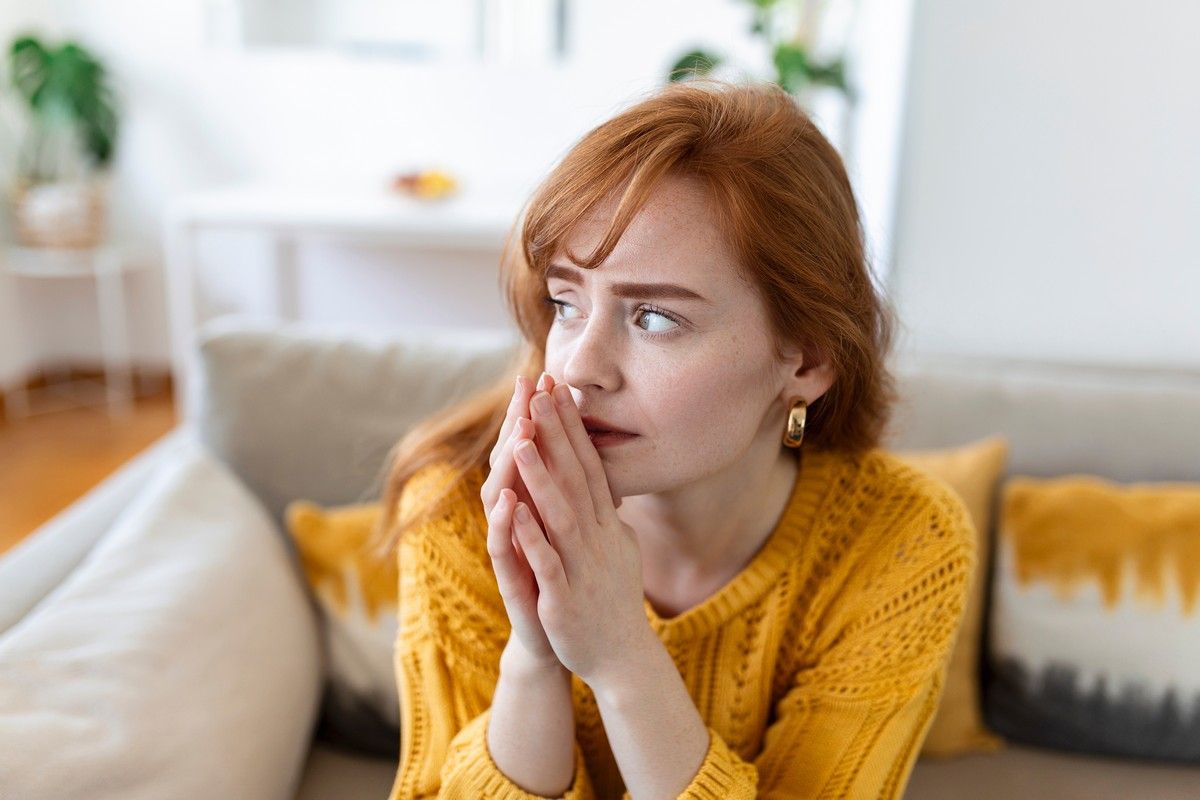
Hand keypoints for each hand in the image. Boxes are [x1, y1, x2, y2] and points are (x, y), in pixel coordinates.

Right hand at [480, 373, 558, 667]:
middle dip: (519, 426)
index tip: (549, 377)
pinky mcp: (512, 580)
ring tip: (518, 435)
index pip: (535, 451)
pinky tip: (510, 502)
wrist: (568, 639)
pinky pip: (505, 548)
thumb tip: (589, 454)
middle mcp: (517, 520)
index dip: (540, 416)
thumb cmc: (570, 579)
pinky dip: (508, 524)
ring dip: (510, 468)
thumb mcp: (578, 530)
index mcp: (536, 505)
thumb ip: (575, 493)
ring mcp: (511, 548)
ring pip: (503, 500)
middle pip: (513, 464)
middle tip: (525, 388)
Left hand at [509, 378, 647, 688]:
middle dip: (557, 434)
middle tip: (541, 390)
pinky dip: (532, 536)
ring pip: (562, 514)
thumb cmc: (610, 600)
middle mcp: (599, 539)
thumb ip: (607, 515)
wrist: (621, 658)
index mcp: (607, 526)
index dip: (572, 427)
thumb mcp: (615, 548)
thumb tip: (606, 483)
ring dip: (542, 476)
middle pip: (577, 478)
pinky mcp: (565, 599)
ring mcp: (584, 568)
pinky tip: (515, 511)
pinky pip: (549, 562)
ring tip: (522, 437)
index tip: (557, 388)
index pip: (589, 465)